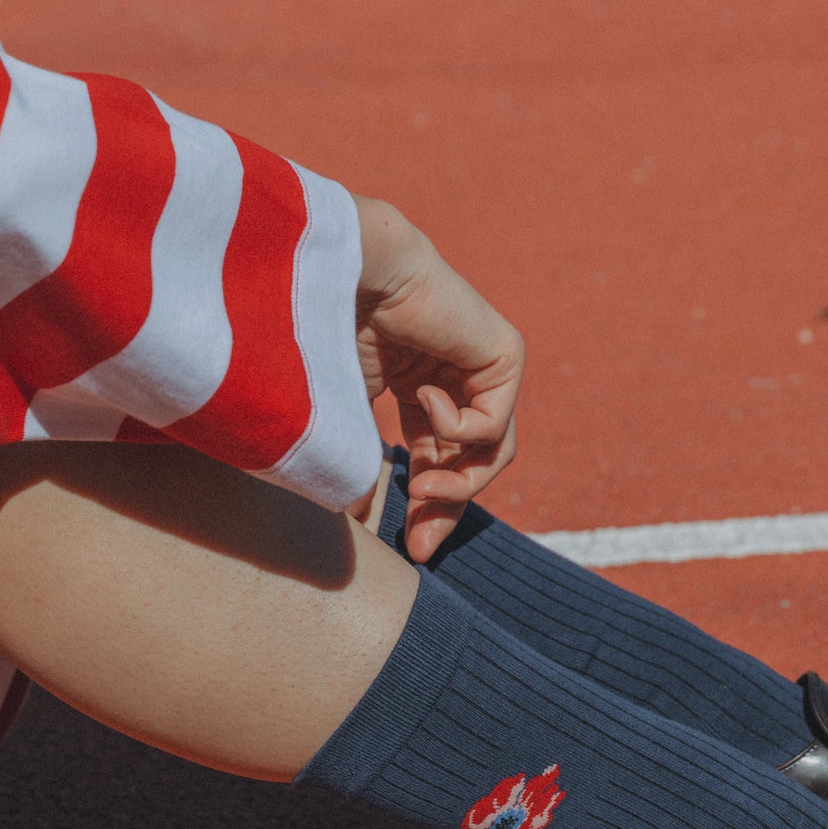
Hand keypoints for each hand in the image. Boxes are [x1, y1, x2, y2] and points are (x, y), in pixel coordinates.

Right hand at [352, 196, 523, 561]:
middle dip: (447, 508)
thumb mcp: (345, 418)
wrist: (342, 275)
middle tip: (420, 544)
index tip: (412, 552)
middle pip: (471, 463)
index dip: (428, 508)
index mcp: (418, 386)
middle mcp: (455, 376)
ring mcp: (482, 364)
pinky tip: (423, 398)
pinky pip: (494, 422)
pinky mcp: (505, 353)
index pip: (440, 460)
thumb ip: (363, 463)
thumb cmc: (322, 334)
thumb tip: (363, 520)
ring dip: (458, 483)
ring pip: (491, 452)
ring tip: (422, 483)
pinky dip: (458, 428)